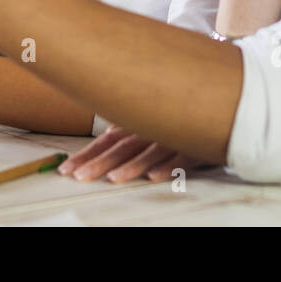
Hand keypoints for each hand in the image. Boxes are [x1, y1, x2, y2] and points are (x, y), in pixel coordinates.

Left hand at [58, 124, 208, 182]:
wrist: (214, 101)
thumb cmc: (173, 116)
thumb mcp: (145, 122)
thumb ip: (124, 133)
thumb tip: (93, 150)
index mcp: (135, 124)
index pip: (106, 141)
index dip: (86, 155)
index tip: (66, 171)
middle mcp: (150, 128)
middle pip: (121, 147)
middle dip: (99, 163)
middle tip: (79, 177)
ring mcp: (172, 135)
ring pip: (149, 151)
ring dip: (132, 166)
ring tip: (113, 179)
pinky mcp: (195, 144)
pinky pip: (181, 155)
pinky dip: (168, 166)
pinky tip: (154, 177)